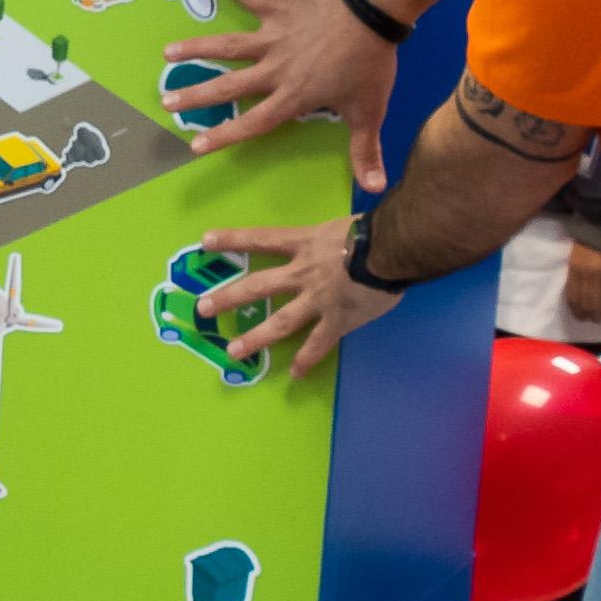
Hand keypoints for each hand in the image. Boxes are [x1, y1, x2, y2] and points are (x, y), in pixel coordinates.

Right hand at [168, 0, 398, 185]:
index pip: (253, 123)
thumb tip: (375, 188)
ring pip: (229, 46)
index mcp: (293, 96)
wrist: (374, 15)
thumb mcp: (369, 111)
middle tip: (167, 102)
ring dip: (198, 48)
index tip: (195, 147)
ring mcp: (274, 39)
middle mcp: (275, 70)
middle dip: (196, 95)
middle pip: (229, 86)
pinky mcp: (280, 10)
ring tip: (168, 53)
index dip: (224, 135)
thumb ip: (365, 150)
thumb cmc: (370, 65)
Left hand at [197, 216, 398, 380]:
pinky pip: (319, 344)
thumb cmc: (377, 229)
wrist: (396, 248)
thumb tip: (336, 240)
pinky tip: (296, 375)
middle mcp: (303, 273)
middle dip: (229, 297)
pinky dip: (307, 360)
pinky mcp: (338, 320)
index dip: (233, 239)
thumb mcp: (343, 225)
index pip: (261, 238)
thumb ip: (331, 237)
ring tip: (234, 352)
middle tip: (203, 308)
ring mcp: (318, 300)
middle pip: (258, 286)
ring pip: (281, 322)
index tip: (206, 241)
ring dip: (256, 338)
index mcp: (304, 243)